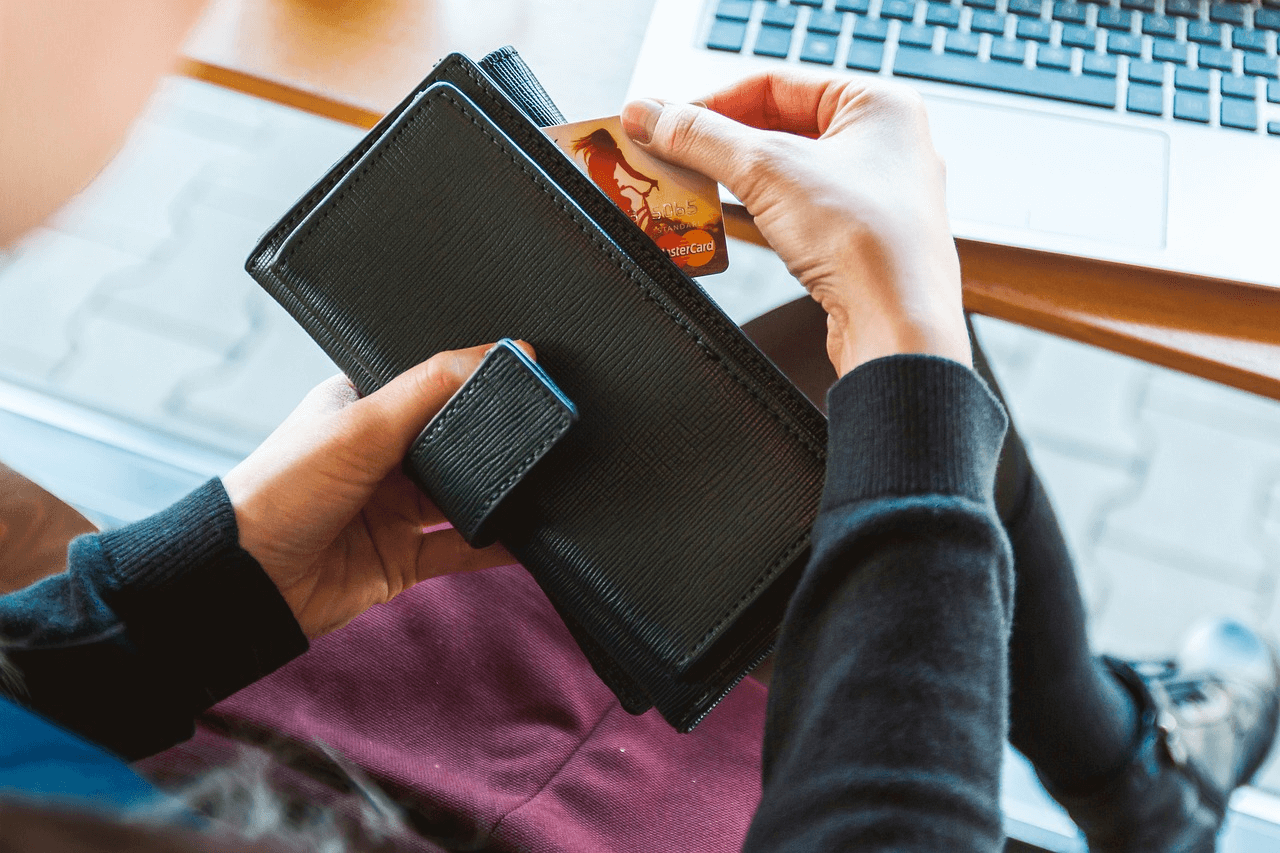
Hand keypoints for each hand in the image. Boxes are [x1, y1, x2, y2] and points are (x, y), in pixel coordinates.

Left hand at [222, 344, 524, 638]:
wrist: (246, 579)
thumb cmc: (280, 490)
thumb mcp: (361, 424)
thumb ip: (431, 389)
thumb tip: (501, 352)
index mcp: (363, 408)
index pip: (433, 385)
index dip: (475, 380)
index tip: (527, 374)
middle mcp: (381, 456)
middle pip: (455, 442)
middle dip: (494, 440)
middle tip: (546, 429)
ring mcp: (393, 509)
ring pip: (464, 497)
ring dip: (499, 493)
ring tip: (545, 479)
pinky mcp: (402, 558)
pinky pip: (463, 549)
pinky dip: (498, 546)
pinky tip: (531, 536)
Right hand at [622, 72, 969, 374]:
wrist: (898, 326)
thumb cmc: (870, 244)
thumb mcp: (766, 171)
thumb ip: (700, 137)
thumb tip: (651, 115)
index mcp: (878, 105)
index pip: (774, 83)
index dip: (711, 102)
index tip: (665, 121)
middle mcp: (884, 144)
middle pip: (779, 126)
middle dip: (719, 143)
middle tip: (670, 154)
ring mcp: (876, 194)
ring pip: (788, 170)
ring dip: (736, 178)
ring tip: (691, 185)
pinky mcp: (861, 239)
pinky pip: (799, 209)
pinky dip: (761, 210)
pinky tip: (732, 221)